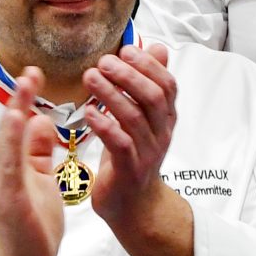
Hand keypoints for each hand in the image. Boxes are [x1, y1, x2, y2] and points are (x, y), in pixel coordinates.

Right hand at [0, 70, 65, 255]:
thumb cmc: (33, 222)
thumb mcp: (39, 177)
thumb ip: (37, 150)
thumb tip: (41, 120)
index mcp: (13, 162)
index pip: (19, 124)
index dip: (25, 98)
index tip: (35, 73)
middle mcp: (3, 168)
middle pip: (10, 127)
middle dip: (19, 99)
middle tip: (30, 71)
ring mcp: (2, 182)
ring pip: (6, 142)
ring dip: (13, 113)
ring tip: (22, 88)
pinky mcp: (8, 196)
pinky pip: (10, 166)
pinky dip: (12, 143)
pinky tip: (18, 123)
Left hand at [83, 42, 180, 238]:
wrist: (136, 207)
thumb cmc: (135, 158)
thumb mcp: (146, 119)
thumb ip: (151, 84)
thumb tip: (159, 48)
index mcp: (165, 119)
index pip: (167, 85)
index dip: (149, 65)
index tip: (126, 50)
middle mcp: (161, 133)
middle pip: (153, 97)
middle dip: (128, 75)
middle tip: (103, 62)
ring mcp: (147, 152)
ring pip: (134, 117)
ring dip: (111, 94)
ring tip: (90, 78)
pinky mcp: (129, 169)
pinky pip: (120, 144)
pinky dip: (104, 125)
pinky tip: (89, 112)